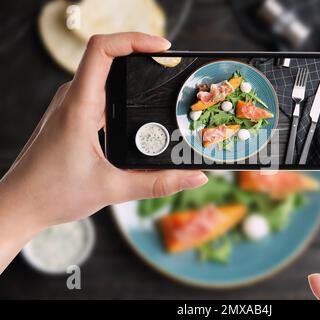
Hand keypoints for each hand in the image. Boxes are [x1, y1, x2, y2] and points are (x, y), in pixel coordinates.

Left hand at [0, 33, 207, 272]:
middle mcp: (72, 98)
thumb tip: (195, 177)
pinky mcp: (71, 114)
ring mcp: (69, 105)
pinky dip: (120, 86)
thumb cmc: (53, 194)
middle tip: (169, 64)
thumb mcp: (113, 189)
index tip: (162, 48)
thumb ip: (159, 183)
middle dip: (140, 52)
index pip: (102, 50)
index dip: (134, 39)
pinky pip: (97, 88)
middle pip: (106, 54)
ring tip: (159, 77)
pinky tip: (137, 102)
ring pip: (101, 71)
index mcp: (79, 107)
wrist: (20, 203)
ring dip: (130, 68)